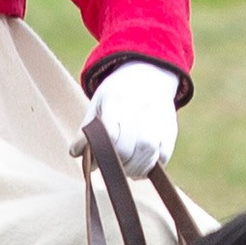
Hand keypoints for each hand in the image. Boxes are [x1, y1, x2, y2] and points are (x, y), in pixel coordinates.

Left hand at [92, 61, 180, 179]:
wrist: (149, 74)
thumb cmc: (117, 94)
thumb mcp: (97, 103)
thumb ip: (86, 128)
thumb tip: (75, 153)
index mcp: (117, 101)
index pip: (109, 135)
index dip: (99, 154)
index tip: (93, 161)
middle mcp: (141, 110)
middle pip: (127, 150)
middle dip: (114, 165)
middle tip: (108, 166)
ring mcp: (158, 121)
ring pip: (147, 156)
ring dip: (132, 170)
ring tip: (123, 168)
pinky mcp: (170, 131)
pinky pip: (162, 158)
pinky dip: (150, 167)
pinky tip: (139, 166)